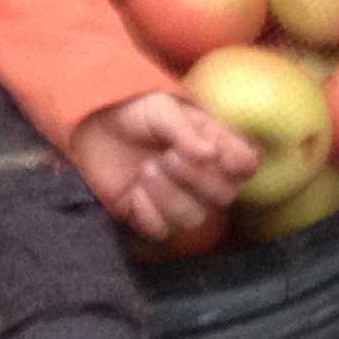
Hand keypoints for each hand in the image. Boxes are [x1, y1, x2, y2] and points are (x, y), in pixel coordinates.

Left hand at [69, 93, 259, 242]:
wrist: (93, 123)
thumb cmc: (136, 111)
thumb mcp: (162, 108)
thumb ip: (185, 131)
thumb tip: (210, 154)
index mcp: (215, 146)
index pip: (245, 165)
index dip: (237, 166)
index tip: (214, 155)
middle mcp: (204, 177)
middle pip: (225, 197)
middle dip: (197, 179)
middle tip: (167, 157)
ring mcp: (179, 200)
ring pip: (196, 219)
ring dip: (171, 196)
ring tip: (146, 171)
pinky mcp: (151, 217)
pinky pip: (162, 230)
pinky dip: (148, 212)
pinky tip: (134, 190)